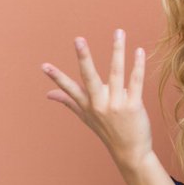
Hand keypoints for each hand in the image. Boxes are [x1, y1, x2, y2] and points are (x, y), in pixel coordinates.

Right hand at [42, 30, 153, 169]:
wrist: (130, 151)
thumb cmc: (108, 131)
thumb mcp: (86, 117)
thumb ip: (69, 102)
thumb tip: (48, 94)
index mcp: (87, 105)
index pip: (69, 89)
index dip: (56, 78)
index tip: (43, 66)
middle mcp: (99, 104)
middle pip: (90, 77)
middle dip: (84, 58)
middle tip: (78, 39)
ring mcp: (117, 105)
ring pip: (116, 73)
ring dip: (118, 51)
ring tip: (119, 32)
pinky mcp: (133, 106)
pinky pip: (136, 81)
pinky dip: (138, 65)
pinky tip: (139, 51)